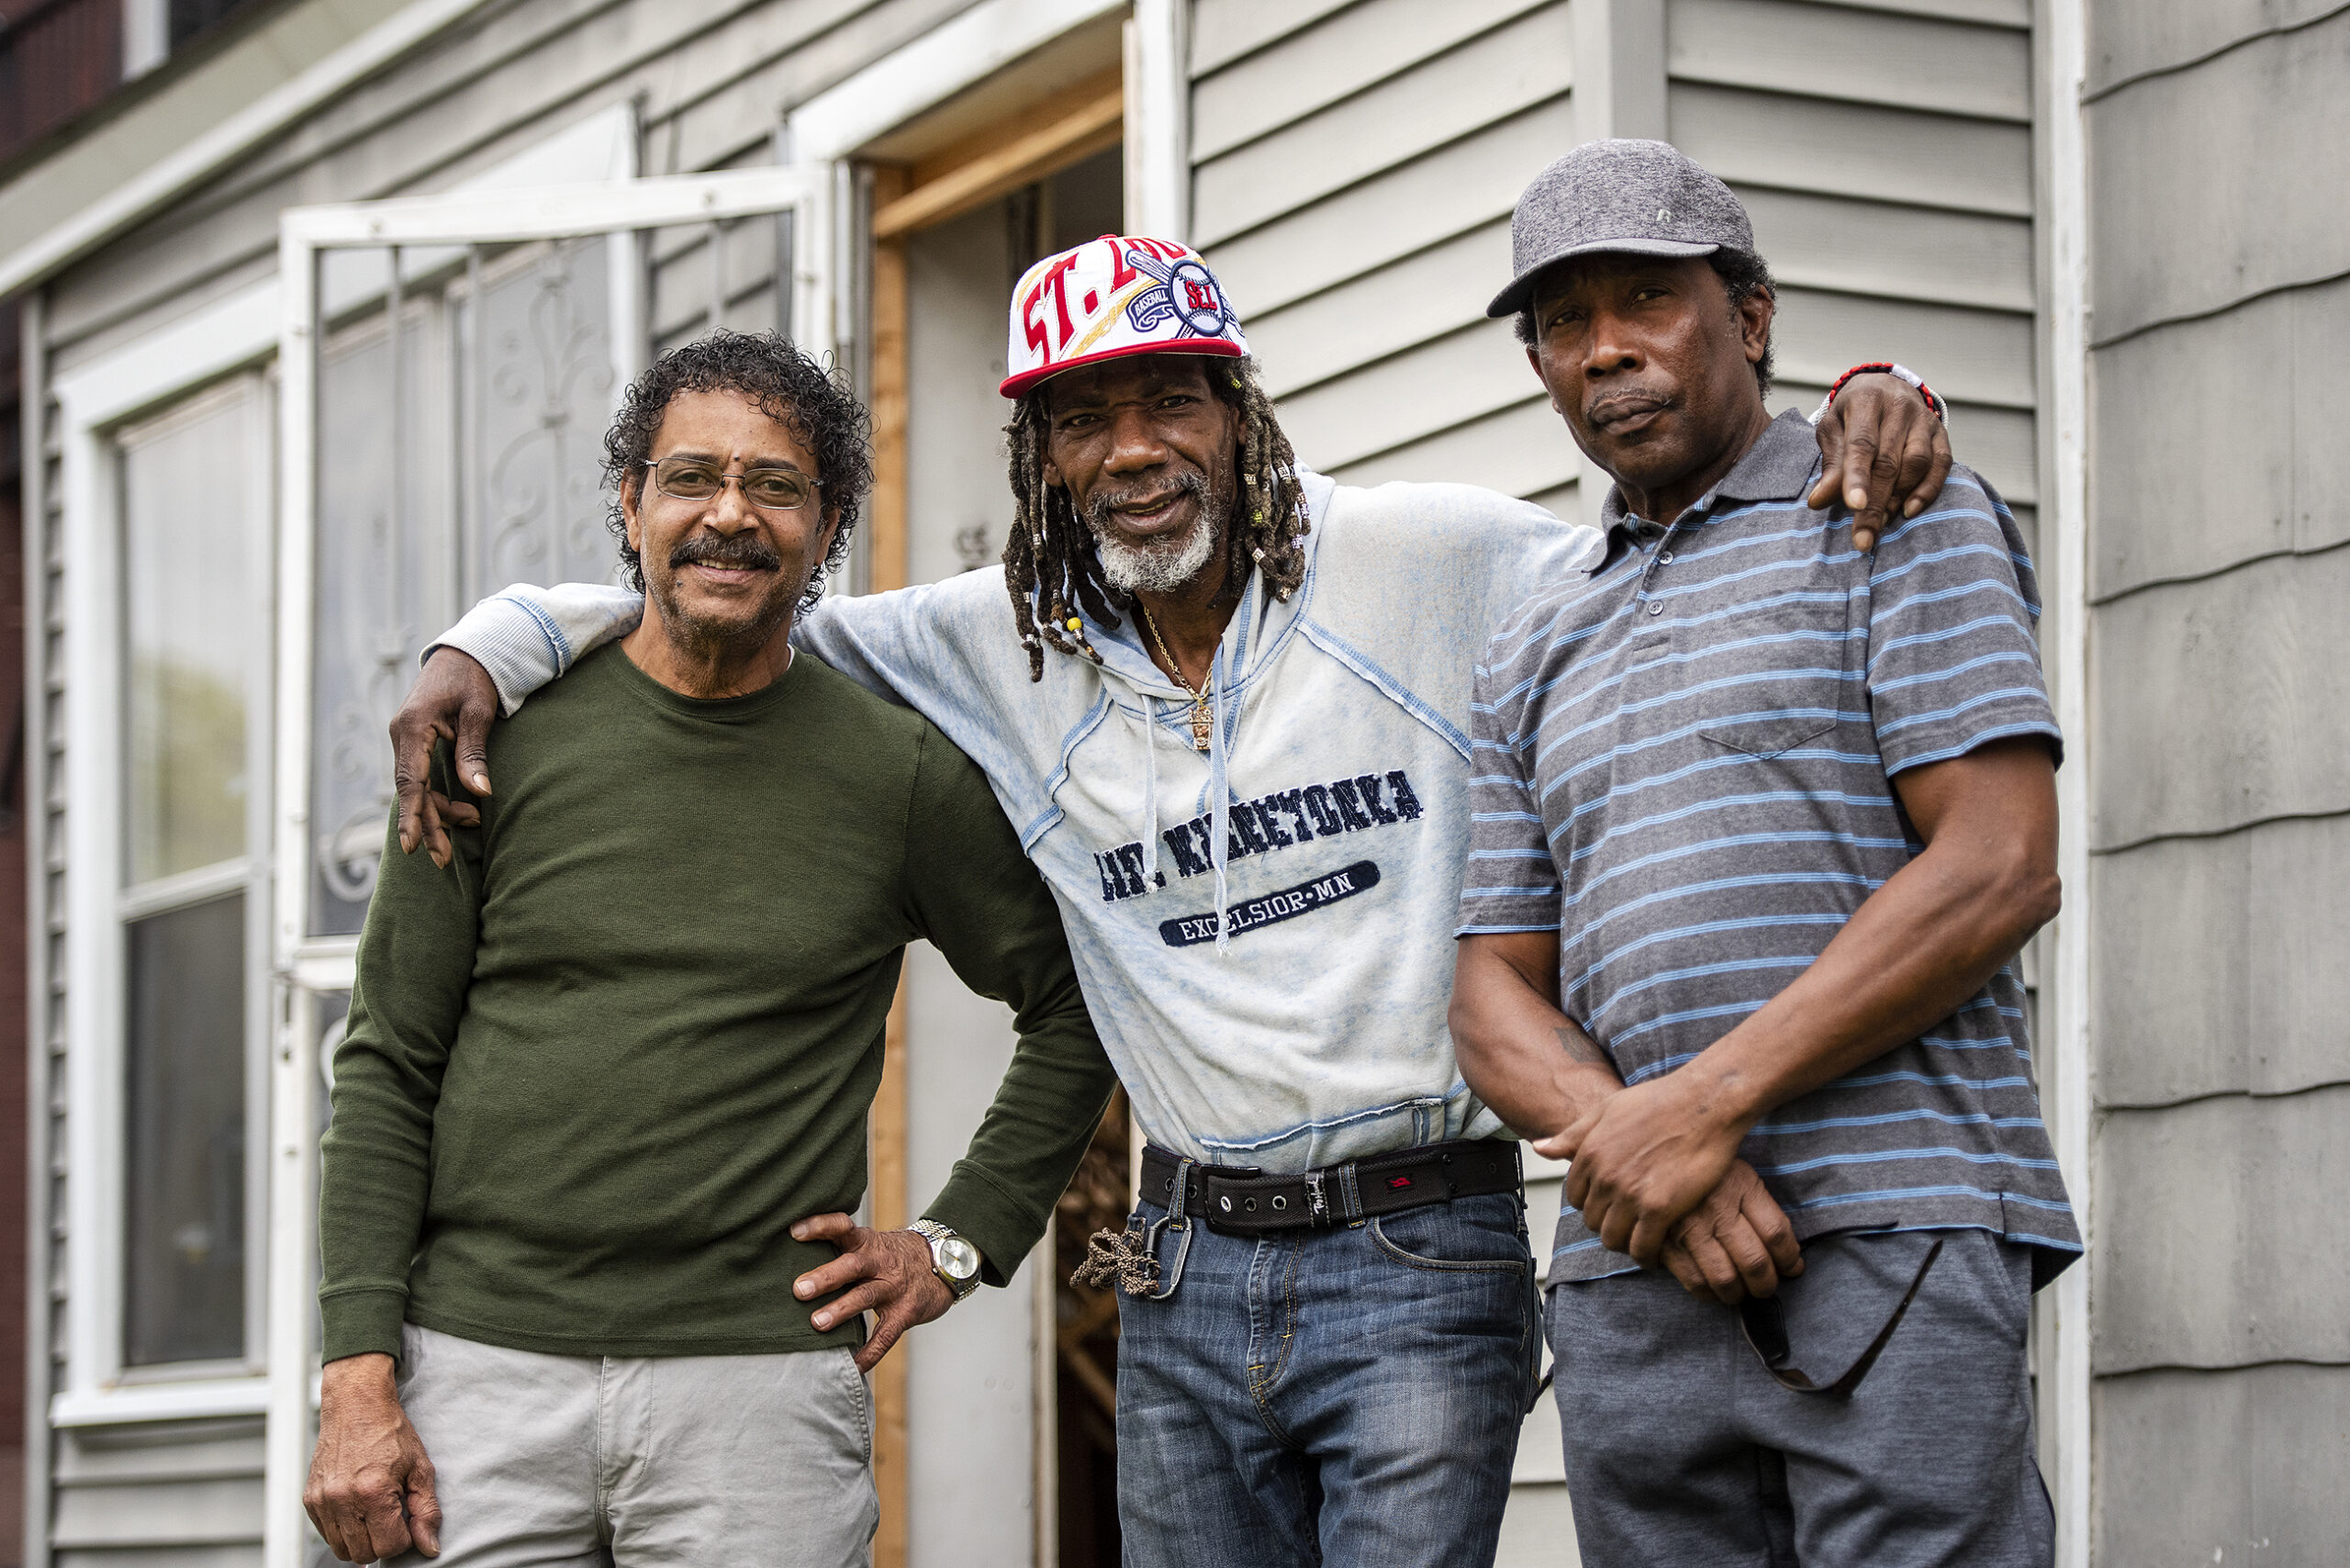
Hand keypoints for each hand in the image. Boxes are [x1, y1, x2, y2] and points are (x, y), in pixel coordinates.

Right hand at [305, 1353, 440, 1561]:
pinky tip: (357, 1507)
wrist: (356, 1406)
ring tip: (374, 1512)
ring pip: (342, 1550)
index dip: (405, 1537)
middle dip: (383, 1541)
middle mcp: (342, 1500)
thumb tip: (430, 1548)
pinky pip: (327, 1535)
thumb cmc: (390, 1434)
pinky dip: (343, 1530)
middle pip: (364, 1554)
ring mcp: (322, 1501)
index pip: (390, 1546)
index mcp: (372, 1492)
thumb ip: (427, 1511)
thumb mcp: (420, 1469)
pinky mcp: (310, 1500)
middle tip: (392, 1515)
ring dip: (362, 1540)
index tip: (407, 1518)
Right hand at [390, 649, 498, 867]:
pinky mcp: (416, 743)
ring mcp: (407, 740)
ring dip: (438, 813)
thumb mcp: (479, 713)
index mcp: (412, 727)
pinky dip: (439, 797)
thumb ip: (475, 753)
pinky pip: (422, 777)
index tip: (411, 845)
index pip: (410, 780)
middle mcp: (402, 735)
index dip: (412, 814)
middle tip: (442, 860)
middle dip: (426, 825)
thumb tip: (480, 793)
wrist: (465, 653)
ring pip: (417, 787)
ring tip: (470, 826)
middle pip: (411, 791)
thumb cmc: (474, 678)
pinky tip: (462, 812)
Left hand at [791, 1214, 956, 1371]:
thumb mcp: (870, 1243)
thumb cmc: (892, 1256)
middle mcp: (879, 1262)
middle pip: (851, 1265)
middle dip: (825, 1277)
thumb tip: (788, 1259)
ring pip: (866, 1297)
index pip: (842, 1227)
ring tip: (816, 1323)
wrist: (944, 1263)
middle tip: (799, 1289)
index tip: (794, 1232)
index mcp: (866, 1242)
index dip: (820, 1227)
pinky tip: (853, 1365)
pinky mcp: (906, 1312)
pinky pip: (886, 1335)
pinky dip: (869, 1353)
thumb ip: (839, 1249)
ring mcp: (894, 1287)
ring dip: (840, 1310)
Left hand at [1539, 1073, 1748, 1267]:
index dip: (1592, 1204)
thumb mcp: (1607, 1109)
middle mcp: (1605, 1176)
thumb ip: (1573, 1134)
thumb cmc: (1660, 1100)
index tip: (1610, 1206)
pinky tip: (1656, 1253)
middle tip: (1628, 1225)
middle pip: (1592, 1221)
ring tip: (1640, 1240)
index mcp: (1590, 1153)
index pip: (1575, 1197)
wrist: (1705, 1103)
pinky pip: (1642, 1247)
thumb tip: (1539, 1147)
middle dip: (1607, 1224)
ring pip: (1613, 1239)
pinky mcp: (1660, 1208)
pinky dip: (1646, 1256)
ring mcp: (1631, 1194)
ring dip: (1624, 1243)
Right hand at [1655, 1160, 1803, 1304]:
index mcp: (1741, 1185)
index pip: (1777, 1233)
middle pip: (1754, 1262)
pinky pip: (1693, 1281)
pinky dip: (1709, 1294)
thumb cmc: (1708, 1174)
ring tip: (1740, 1291)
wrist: (1653, 1156)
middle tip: (1766, 1287)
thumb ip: (1765, 1213)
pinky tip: (1713, 1289)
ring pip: (1725, 1278)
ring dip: (1738, 1294)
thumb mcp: (1741, 1175)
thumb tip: (1791, 1264)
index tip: (1791, 1268)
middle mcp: (1717, 1206)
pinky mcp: (1664, 1241)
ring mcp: (1689, 1226)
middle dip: (1766, 1285)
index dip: (1789, 1259)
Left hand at [1807, 372, 1953, 551]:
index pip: (1862, 444)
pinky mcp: (1941, 432)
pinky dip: (1928, 490)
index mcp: (1866, 401)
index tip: (1853, 507)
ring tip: (1880, 523)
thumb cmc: (1852, 414)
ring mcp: (1923, 419)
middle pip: (1889, 461)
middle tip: (1863, 538)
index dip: (1857, 477)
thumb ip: (1830, 464)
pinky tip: (1910, 510)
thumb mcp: (1832, 430)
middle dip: (1875, 503)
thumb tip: (1818, 501)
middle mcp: (1899, 408)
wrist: (1885, 385)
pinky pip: (1941, 464)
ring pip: (1917, 463)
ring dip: (1898, 498)